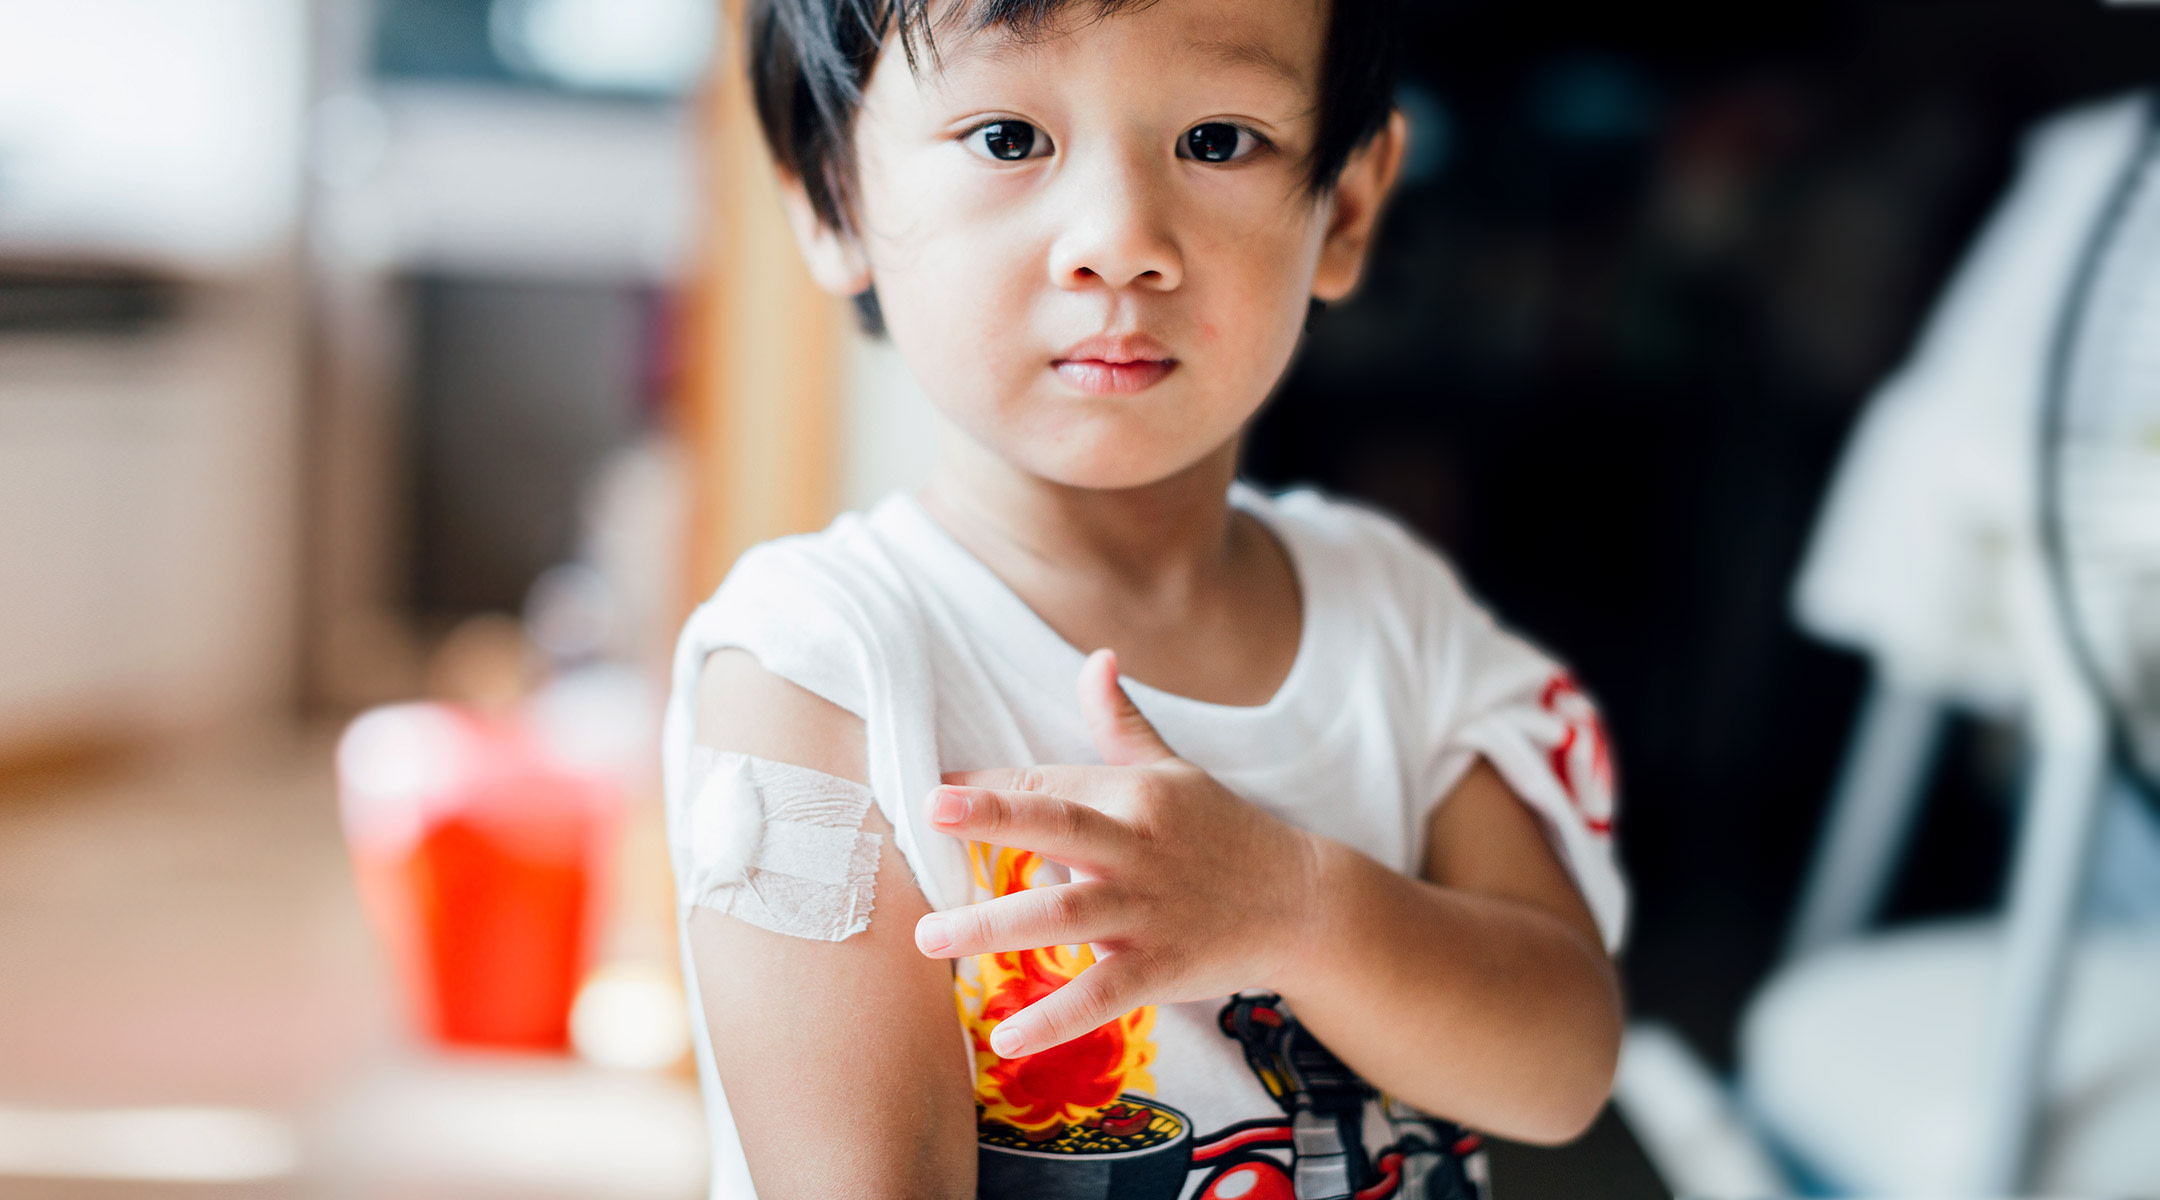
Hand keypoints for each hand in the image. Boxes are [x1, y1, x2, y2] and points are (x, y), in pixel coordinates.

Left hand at [913, 649, 1321, 1058]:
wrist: (1303, 902)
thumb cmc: (1225, 832)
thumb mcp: (1175, 770)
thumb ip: (1121, 721)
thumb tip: (1096, 658)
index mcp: (1132, 794)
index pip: (1045, 782)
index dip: (985, 788)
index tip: (929, 793)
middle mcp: (1136, 846)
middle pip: (1057, 827)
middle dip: (993, 819)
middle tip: (929, 815)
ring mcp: (1148, 909)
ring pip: (1063, 915)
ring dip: (993, 926)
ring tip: (928, 937)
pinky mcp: (1162, 967)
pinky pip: (1100, 995)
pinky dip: (1054, 1019)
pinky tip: (1006, 1036)